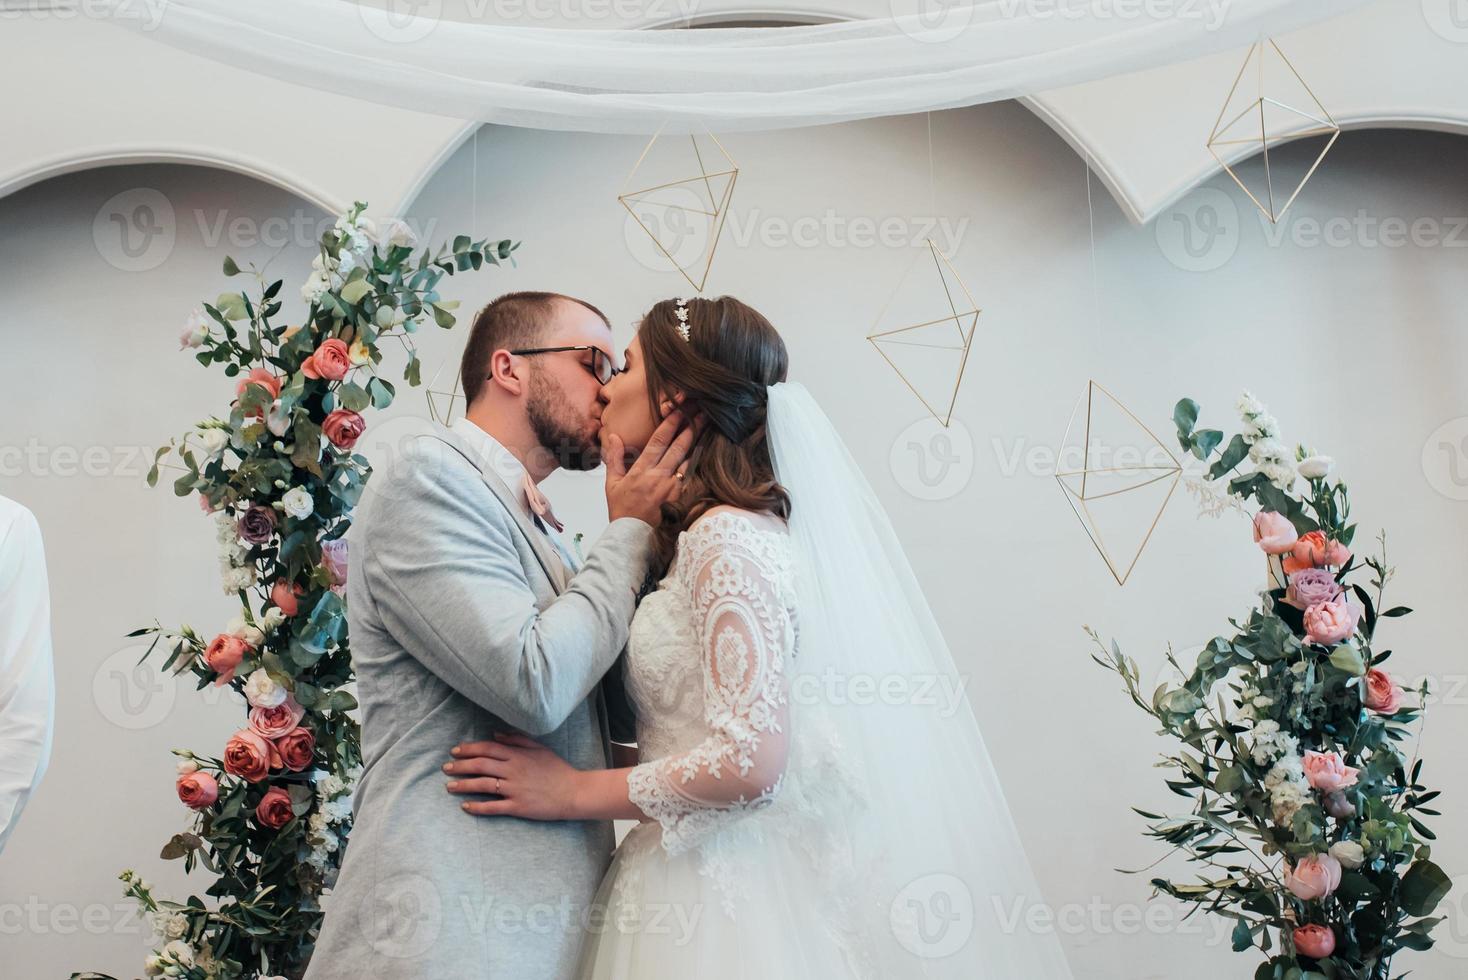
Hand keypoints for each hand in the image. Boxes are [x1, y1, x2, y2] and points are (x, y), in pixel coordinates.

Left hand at [444, 733, 581, 820]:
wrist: (573, 792)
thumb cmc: (557, 769)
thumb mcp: (540, 748)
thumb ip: (517, 739)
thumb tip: (496, 734)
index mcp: (518, 755)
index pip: (488, 748)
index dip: (469, 749)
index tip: (455, 751)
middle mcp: (513, 770)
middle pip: (480, 765)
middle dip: (460, 766)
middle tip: (446, 768)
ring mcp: (514, 789)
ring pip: (482, 785)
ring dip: (463, 785)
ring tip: (449, 787)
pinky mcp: (517, 806)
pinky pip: (493, 807)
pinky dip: (477, 807)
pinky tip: (465, 807)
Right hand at [603, 410, 698, 525]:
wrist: (632, 534)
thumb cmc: (621, 509)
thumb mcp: (612, 483)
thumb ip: (615, 458)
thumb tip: (614, 437)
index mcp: (641, 471)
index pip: (658, 442)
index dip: (670, 424)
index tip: (679, 411)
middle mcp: (658, 477)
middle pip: (678, 447)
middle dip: (690, 428)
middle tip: (701, 412)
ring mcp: (671, 487)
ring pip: (687, 460)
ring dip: (697, 442)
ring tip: (706, 426)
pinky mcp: (679, 496)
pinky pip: (689, 475)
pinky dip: (696, 461)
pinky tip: (703, 450)